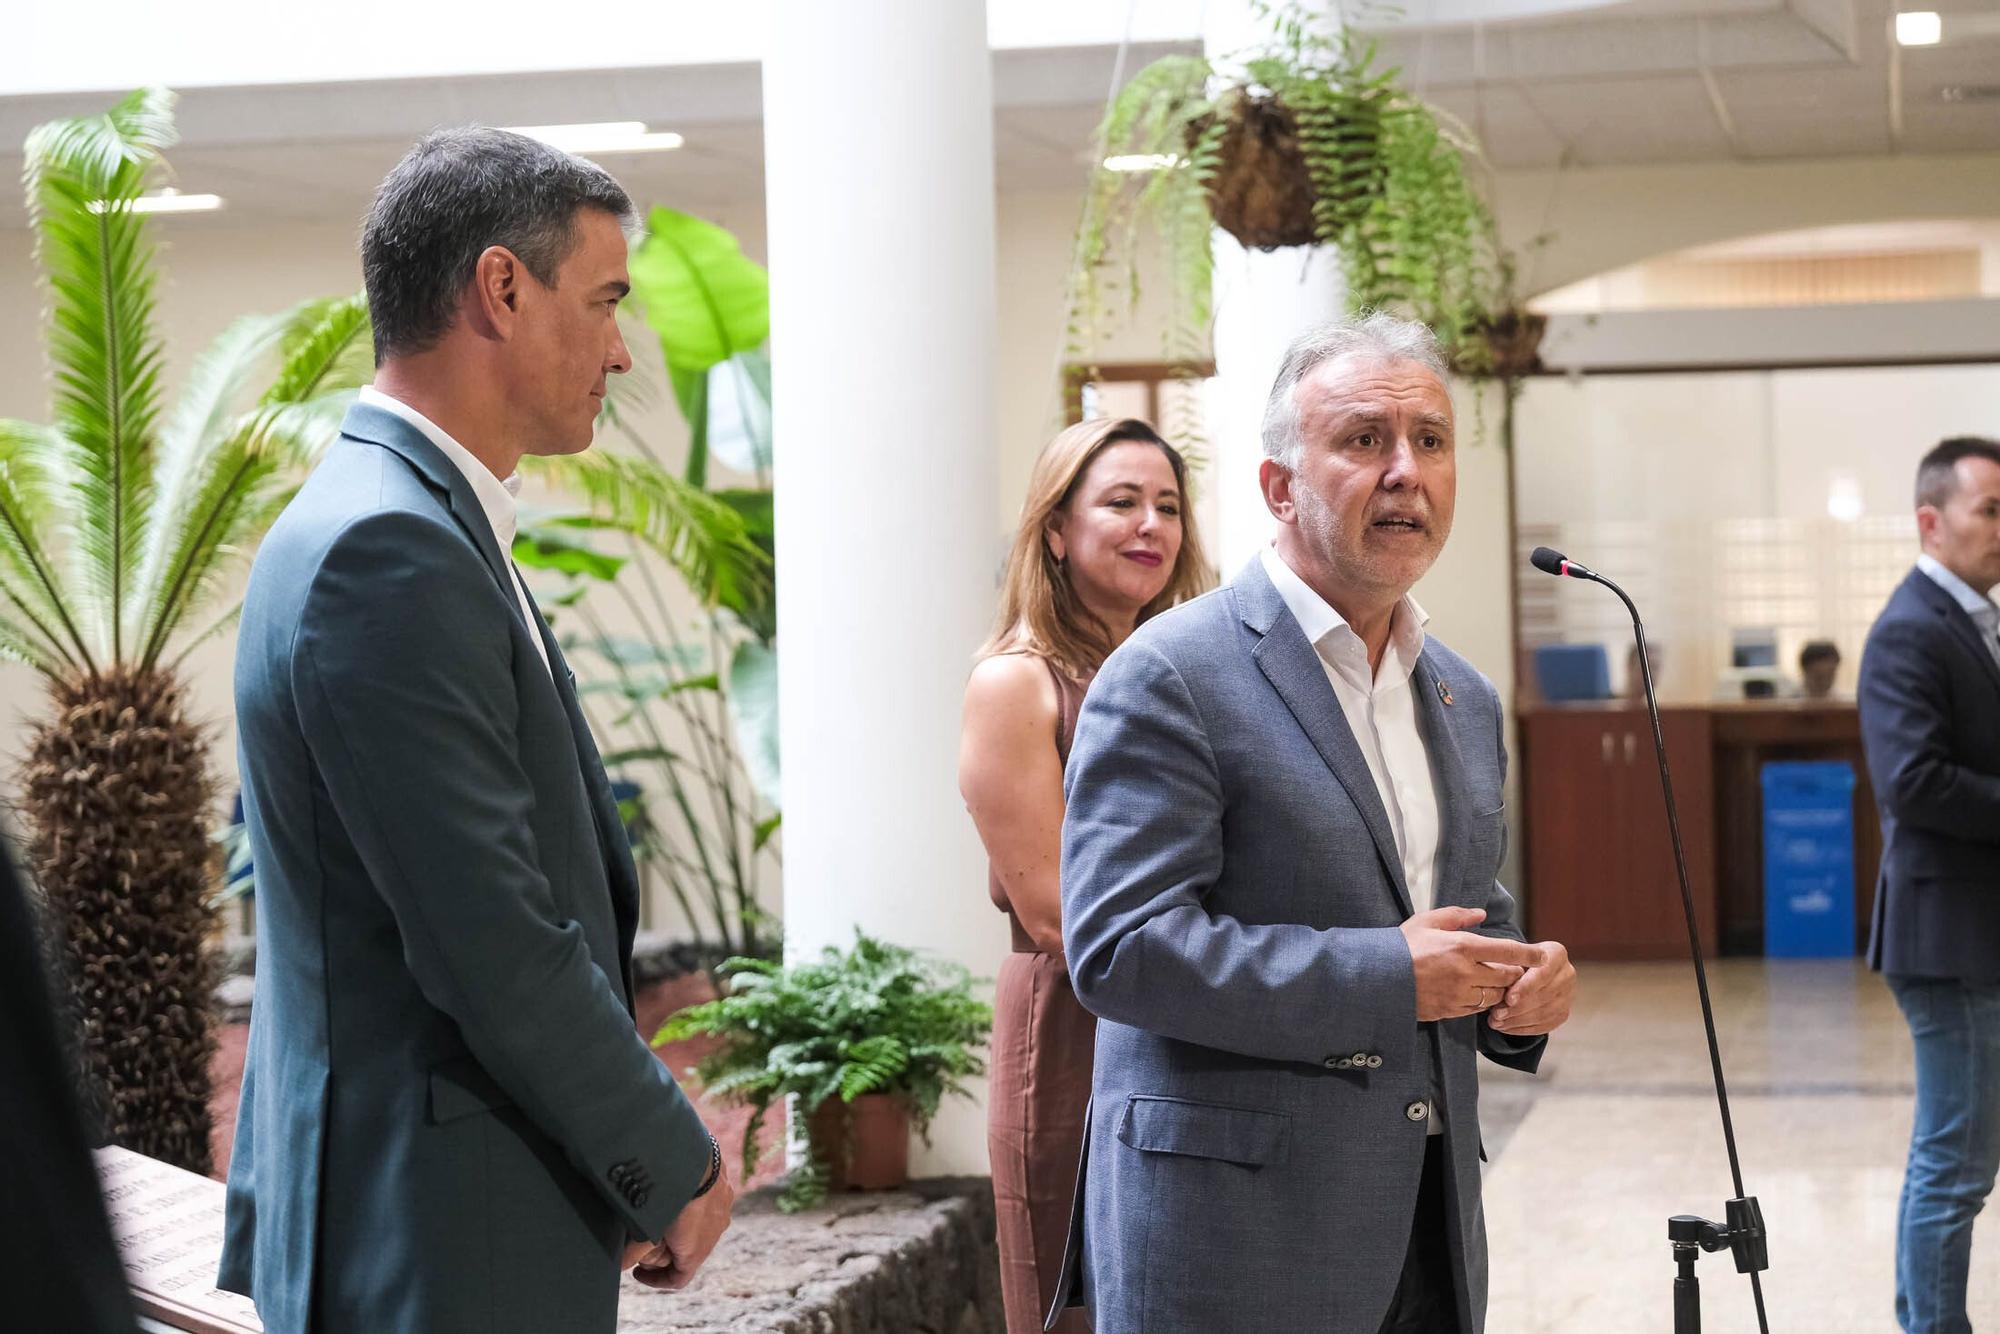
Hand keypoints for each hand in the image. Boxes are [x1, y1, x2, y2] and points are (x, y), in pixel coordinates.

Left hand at [623, 1167, 736, 1290]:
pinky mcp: (724, 1187)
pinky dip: (696, 1203)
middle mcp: (715, 1233)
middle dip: (670, 1251)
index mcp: (696, 1251)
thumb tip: (618, 1265)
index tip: (637, 1271)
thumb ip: (634, 1248)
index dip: (656, 1280)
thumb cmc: (670, 1197)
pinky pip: (710, 1201)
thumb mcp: (648, 1226)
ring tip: (665, 1215)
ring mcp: (723, 1209)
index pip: (679, 1279)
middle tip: (649, 1243)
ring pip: (703, 1225)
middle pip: (692, 1251)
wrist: (694, 1162)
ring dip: (686, 1225)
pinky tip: (681, 1190)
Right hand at [1399, 906, 1540, 1022]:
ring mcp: (1459, 993)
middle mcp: (1466, 971)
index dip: (1530, 954)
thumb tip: (1481, 913)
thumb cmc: (1402, 945)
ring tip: (1494, 981)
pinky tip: (1476, 992)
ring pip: (1497, 995)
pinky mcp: (1452, 1010)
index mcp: (1462, 946)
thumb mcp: (1427, 921)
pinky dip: (1483, 1001)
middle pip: (1507, 976)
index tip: (1542, 955)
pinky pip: (1479, 1008)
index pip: (1508, 951)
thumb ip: (1457, 915)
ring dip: (1500, 989)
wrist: (1378, 978)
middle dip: (1513, 973)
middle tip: (1512, 968)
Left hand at [1488, 940, 1574, 1036]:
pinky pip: (1544, 1025)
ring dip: (1517, 1021)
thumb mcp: (1511, 954)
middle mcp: (1567, 974)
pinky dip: (1522, 1029)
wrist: (1526, 970)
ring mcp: (1568, 996)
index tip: (1508, 999)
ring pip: (1544, 1014)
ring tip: (1496, 1022)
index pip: (1543, 974)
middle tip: (1496, 1014)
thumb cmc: (1514, 959)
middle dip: (1518, 1008)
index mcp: (1556, 953)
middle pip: (1544, 996)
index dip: (1526, 988)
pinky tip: (1505, 1028)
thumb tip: (1497, 982)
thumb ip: (1508, 965)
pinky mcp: (1563, 1013)